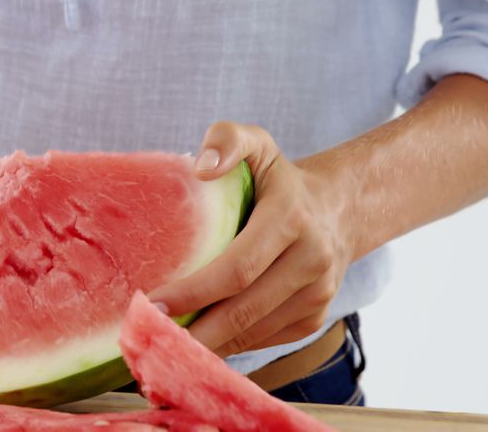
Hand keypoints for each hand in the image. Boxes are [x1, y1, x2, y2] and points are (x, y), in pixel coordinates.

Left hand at [146, 121, 356, 357]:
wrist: (338, 209)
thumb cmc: (278, 179)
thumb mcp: (257, 143)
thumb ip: (227, 139)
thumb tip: (201, 169)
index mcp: (291, 218)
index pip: (237, 268)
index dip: (194, 292)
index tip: (153, 305)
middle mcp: (311, 259)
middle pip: (244, 309)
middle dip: (195, 332)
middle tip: (149, 340)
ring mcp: (318, 293)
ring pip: (254, 330)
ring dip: (209, 344)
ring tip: (164, 348)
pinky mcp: (315, 316)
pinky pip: (266, 339)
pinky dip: (231, 343)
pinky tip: (199, 343)